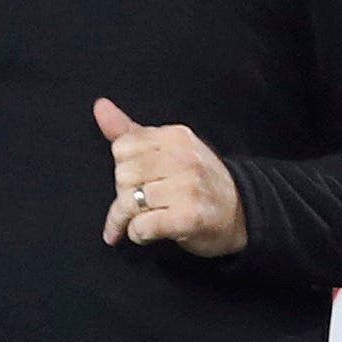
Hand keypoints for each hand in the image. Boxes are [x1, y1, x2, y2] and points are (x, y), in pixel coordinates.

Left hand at [95, 98, 247, 254]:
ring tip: (144, 221)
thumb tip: (100, 107)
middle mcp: (184, 158)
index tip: (136, 182)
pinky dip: (139, 235)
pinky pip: (142, 226)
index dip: (123, 168)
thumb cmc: (199, 182)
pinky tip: (149, 234)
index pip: (122, 147)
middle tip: (141, 204)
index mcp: (176, 137)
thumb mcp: (169, 149)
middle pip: (122, 176)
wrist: (241, 213)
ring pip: (129, 202)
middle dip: (124, 195)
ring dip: (129, 220)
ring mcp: (188, 188)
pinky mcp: (190, 217)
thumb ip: (132, 131)